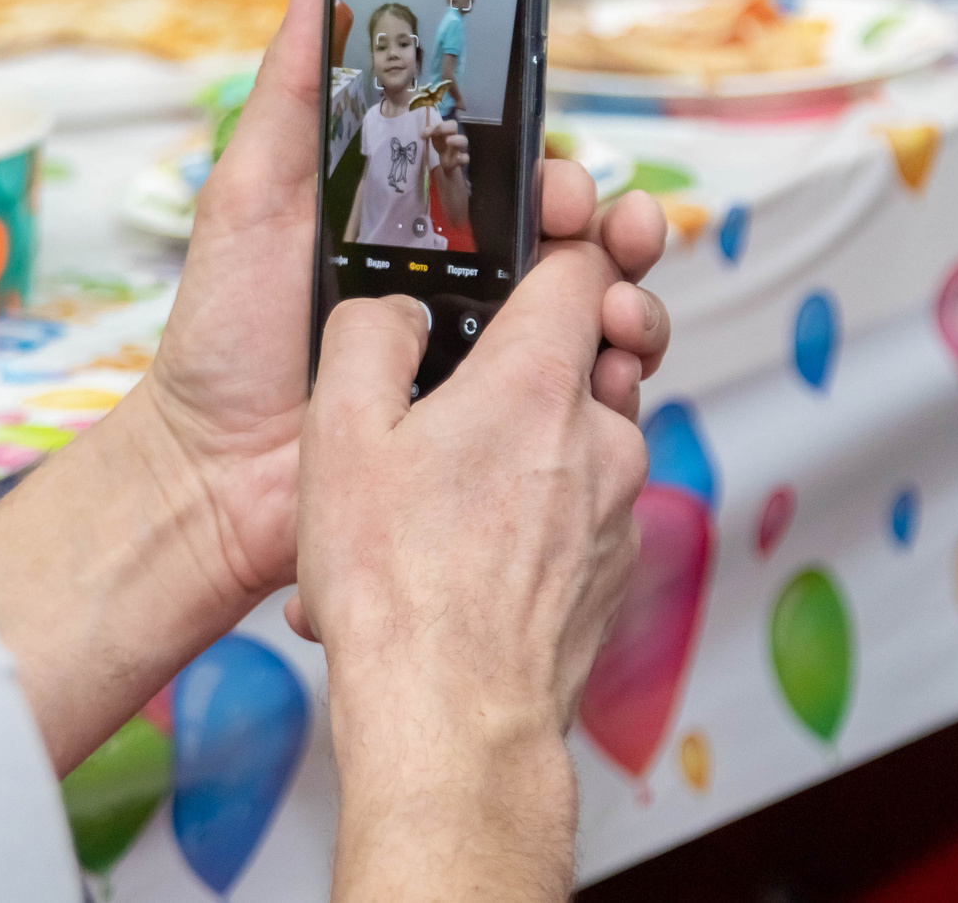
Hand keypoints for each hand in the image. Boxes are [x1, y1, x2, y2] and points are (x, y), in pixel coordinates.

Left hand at [132, 0, 670, 613]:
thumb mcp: (250, 193)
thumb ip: (295, 90)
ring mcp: (480, 355)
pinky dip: (611, 373)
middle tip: (590, 224)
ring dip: (626, 291)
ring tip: (618, 298)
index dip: (547, 161)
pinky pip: (576, 392)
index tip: (556, 165)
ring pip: (589, 309)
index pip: (507, 171)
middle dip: (602, 219)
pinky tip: (608, 366)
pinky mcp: (492, 426)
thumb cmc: (223, 336)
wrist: (214, 475)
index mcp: (411, 218)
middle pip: (566, 236)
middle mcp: (458, 280)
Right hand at [292, 257, 651, 895]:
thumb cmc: (395, 585)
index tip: (533, 235)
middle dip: (548, 337)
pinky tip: (461, 544)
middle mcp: (600, 434)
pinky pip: (578, 506)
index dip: (559, 235)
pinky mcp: (610, 570)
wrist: (452, 722)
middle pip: (597, 343)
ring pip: (585, 430)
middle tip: (488, 353)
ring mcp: (616, 507)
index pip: (585, 261)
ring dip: (528, 435)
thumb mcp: (341, 430)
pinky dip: (532, 508)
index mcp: (539, 379)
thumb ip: (371, 334)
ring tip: (442, 481)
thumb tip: (397, 310)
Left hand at [427, 111, 468, 174]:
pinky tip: (458, 158)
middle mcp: (454, 136)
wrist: (448, 161)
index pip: (443, 121)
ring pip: (463, 140)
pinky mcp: (460, 160)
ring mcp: (459, 148)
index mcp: (447, 130)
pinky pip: (466, 158)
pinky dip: (463, 158)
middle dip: (443, 127)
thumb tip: (422, 135)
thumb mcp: (435, 139)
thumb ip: (430, 134)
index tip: (423, 135)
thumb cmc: (442, 146)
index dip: (435, 125)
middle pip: (453, 126)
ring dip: (456, 140)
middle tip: (435, 132)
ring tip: (448, 141)